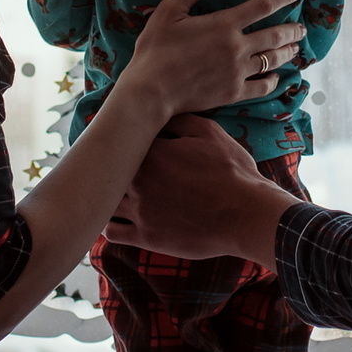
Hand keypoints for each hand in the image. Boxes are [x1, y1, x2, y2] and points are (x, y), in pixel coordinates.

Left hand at [110, 116, 293, 263]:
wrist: (247, 215)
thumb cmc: (232, 172)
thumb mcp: (209, 133)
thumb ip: (177, 120)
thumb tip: (156, 113)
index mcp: (151, 153)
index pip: (120, 140)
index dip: (121, 138)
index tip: (122, 138)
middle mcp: (139, 182)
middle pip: (106, 170)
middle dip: (108, 165)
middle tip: (107, 162)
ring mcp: (140, 212)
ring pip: (105, 201)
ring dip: (107, 194)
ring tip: (111, 190)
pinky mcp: (146, 237)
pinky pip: (111, 232)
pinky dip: (107, 223)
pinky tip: (116, 216)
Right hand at [112, 0, 306, 118]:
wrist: (151, 90)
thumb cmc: (156, 49)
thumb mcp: (169, 11)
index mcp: (224, 24)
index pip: (263, 6)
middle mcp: (237, 48)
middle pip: (275, 35)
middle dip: (292, 29)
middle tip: (302, 27)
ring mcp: (238, 72)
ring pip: (272, 60)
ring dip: (287, 52)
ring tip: (296, 48)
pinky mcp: (233, 93)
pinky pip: (262, 87)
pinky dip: (273, 81)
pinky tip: (276, 77)